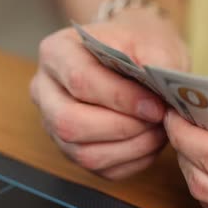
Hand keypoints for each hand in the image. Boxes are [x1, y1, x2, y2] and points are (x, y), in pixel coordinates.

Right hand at [31, 9, 187, 179]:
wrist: (136, 54)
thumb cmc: (139, 44)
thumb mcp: (152, 38)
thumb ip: (156, 59)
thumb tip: (162, 86)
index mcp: (56, 52)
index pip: (80, 81)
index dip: (121, 98)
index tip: (156, 105)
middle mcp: (45, 90)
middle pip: (70, 123)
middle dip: (122, 127)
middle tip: (157, 119)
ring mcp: (54, 125)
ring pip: (84, 153)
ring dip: (130, 147)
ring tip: (158, 129)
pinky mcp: (73, 150)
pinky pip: (100, 169)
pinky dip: (132, 160)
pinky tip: (151, 141)